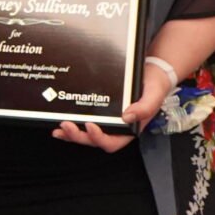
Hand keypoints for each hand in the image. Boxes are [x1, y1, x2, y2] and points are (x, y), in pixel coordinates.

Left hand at [51, 58, 170, 153]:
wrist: (152, 71)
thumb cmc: (155, 85)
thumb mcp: (154, 95)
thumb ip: (145, 107)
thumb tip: (127, 116)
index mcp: (129, 128)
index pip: (112, 142)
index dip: (99, 138)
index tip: (90, 125)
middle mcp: (116, 128)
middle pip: (94, 141)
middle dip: (79, 136)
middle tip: (66, 125)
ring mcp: (106, 121)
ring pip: (86, 135)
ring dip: (71, 134)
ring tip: (59, 128)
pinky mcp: (99, 112)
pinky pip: (83, 123)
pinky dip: (72, 125)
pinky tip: (59, 123)